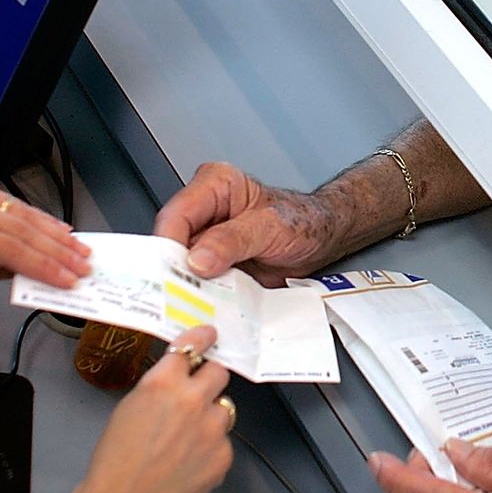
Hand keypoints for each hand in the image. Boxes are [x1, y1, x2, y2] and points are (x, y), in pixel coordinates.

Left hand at [0, 176, 90, 294]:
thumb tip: (34, 273)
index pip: (11, 249)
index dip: (45, 266)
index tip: (70, 279)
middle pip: (22, 228)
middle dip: (57, 249)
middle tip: (85, 264)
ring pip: (23, 213)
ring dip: (55, 233)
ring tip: (80, 249)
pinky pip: (14, 204)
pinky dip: (38, 218)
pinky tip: (59, 230)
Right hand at [66, 324, 234, 492]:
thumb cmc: (115, 456)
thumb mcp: (131, 405)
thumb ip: (161, 386)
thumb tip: (180, 378)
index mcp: (165, 381)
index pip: (193, 345)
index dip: (203, 337)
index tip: (211, 334)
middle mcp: (194, 399)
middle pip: (219, 372)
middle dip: (210, 379)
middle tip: (199, 391)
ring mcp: (213, 428)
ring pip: (224, 409)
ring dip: (210, 416)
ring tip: (187, 438)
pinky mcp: (223, 456)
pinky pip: (222, 442)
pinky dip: (210, 449)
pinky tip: (188, 463)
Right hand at [153, 162, 342, 285]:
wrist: (322, 240)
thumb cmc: (303, 221)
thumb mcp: (270, 227)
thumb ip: (233, 240)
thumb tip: (199, 258)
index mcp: (215, 185)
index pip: (177, 213)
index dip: (169, 243)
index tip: (172, 269)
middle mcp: (205, 211)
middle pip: (172, 243)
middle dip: (174, 270)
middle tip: (180, 293)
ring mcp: (207, 241)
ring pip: (180, 267)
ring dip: (187, 288)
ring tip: (195, 304)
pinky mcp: (213, 265)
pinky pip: (198, 283)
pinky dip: (201, 297)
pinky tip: (207, 307)